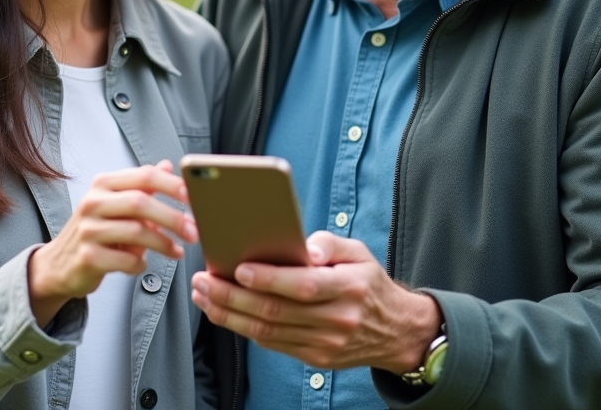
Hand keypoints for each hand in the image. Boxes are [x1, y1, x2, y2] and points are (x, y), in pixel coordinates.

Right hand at [28, 160, 196, 326]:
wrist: (59, 264)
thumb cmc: (96, 231)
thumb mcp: (116, 204)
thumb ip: (142, 187)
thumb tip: (168, 165)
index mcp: (103, 184)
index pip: (144, 176)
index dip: (172, 185)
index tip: (193, 197)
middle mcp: (92, 202)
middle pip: (141, 203)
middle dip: (173, 218)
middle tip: (194, 232)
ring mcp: (88, 229)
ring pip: (136, 232)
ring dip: (163, 244)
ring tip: (177, 251)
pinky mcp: (88, 256)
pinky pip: (127, 259)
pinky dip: (141, 263)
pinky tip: (142, 264)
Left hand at [191, 230, 441, 372]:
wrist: (396, 331)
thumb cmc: (369, 284)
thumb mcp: (359, 253)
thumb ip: (330, 243)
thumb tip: (304, 245)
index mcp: (349, 288)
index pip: (303, 285)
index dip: (269, 279)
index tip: (238, 268)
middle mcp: (337, 319)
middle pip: (276, 311)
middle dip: (232, 296)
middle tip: (204, 280)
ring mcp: (325, 343)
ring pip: (267, 332)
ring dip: (228, 315)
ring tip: (204, 296)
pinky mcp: (316, 358)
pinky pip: (273, 344)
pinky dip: (244, 329)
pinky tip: (224, 313)